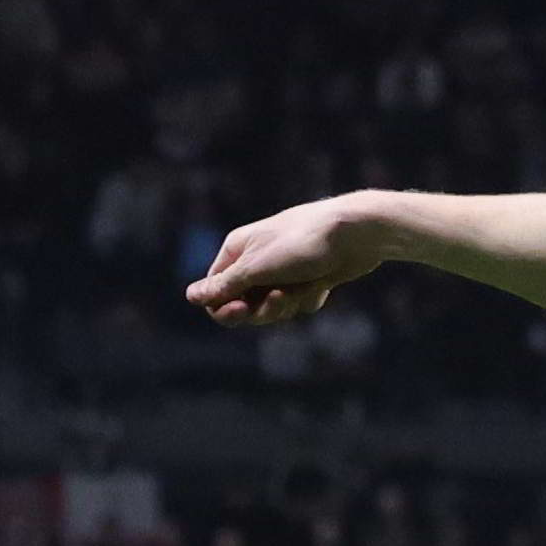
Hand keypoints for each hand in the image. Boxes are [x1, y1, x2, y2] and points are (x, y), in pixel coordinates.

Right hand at [189, 194, 393, 327]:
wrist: (354, 234)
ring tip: (302, 287)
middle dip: (262, 309)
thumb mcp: (258, 267)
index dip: (224, 308)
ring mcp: (282, 273)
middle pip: (244, 306)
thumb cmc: (302, 244)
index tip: (241, 311)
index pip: (215, 292)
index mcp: (236, 252)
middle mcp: (255, 262)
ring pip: (273, 309)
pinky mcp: (307, 280)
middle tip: (280, 297)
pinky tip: (322, 283)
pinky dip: (309, 298)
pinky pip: (300, 304)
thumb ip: (225, 285)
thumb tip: (190, 297)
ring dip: (288, 304)